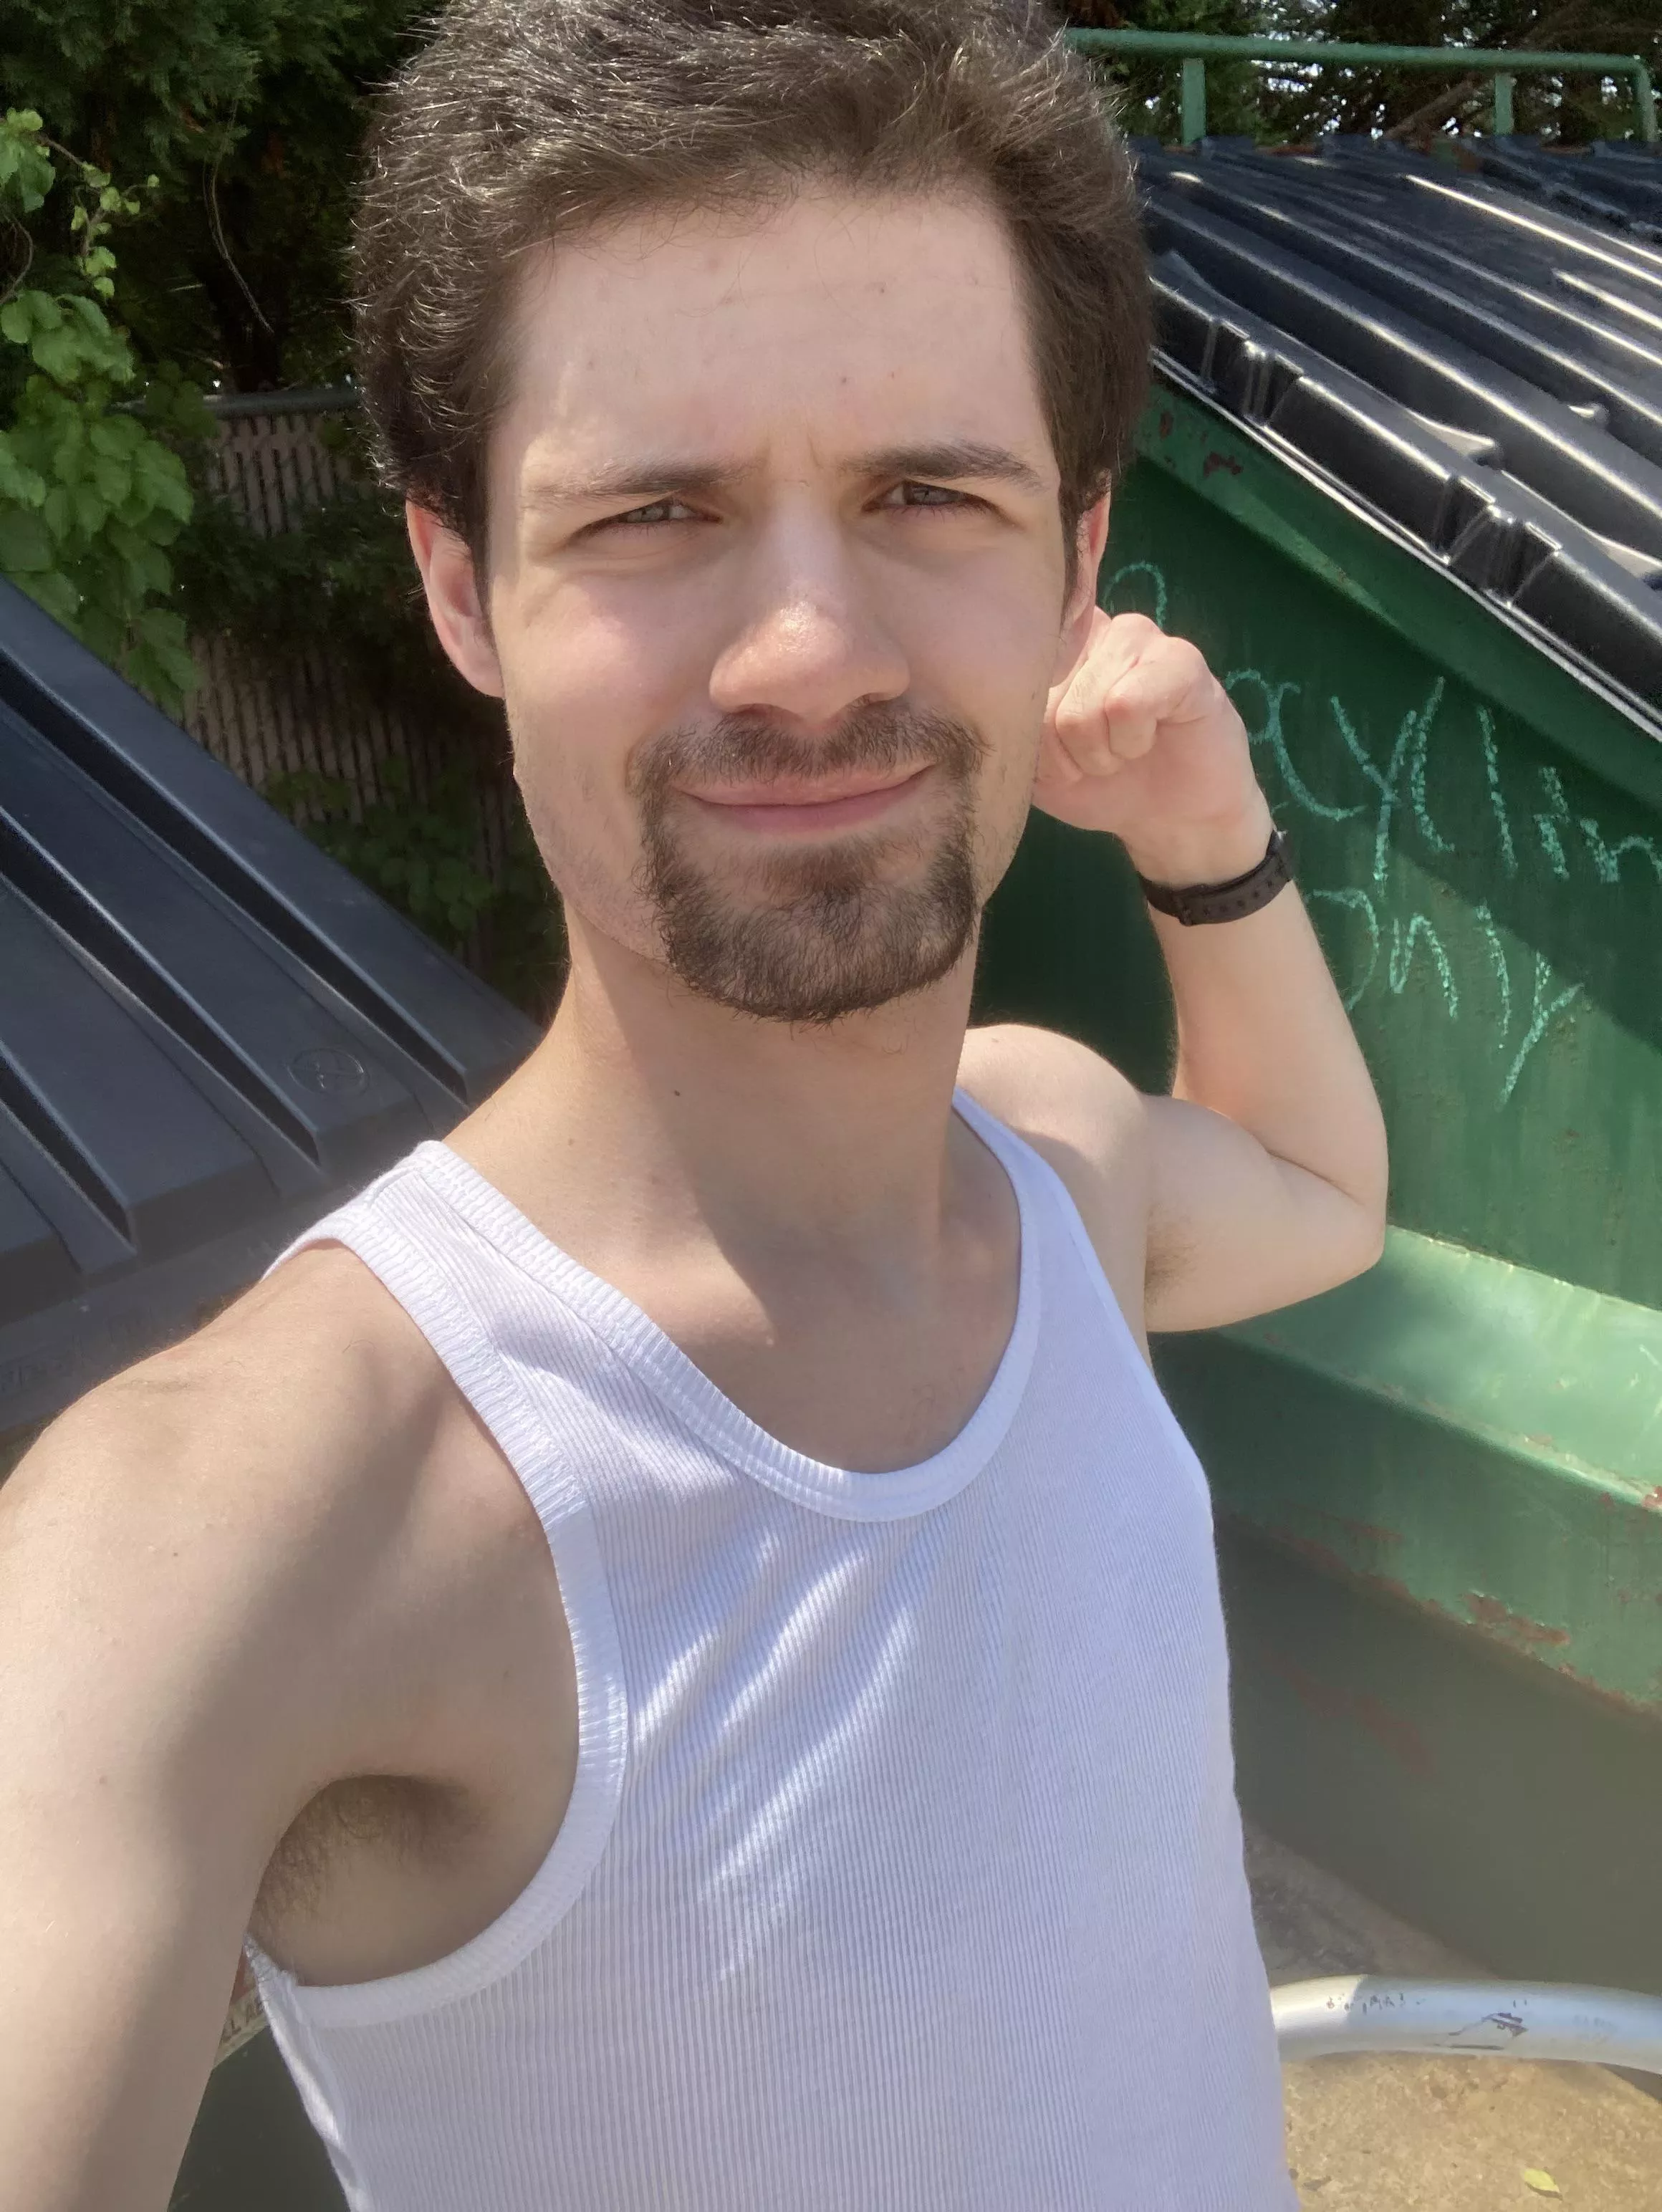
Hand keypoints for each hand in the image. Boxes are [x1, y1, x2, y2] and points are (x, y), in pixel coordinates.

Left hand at [1033, 610, 1271, 884]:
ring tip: (1125, 750)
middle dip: (1064, 752)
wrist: (1170, 819)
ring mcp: (1135, 636)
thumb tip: (991, 701)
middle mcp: (1090, 629)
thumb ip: (1006, 727)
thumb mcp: (1034, 766)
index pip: (1010, 681)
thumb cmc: (1100, 785)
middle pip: (1043, 700)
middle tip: (1098, 758)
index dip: (1030, 738)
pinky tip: (1150, 739)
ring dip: (1100, 752)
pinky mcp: (1179, 659)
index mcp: (1051, 646)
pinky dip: (1132, 742)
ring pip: (1082, 706)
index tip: (1055, 758)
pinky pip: (1127, 704)